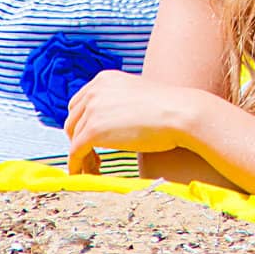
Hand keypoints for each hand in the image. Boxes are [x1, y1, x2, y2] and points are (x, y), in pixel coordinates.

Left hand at [62, 70, 194, 175]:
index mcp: (104, 79)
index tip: (89, 140)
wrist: (181, 113)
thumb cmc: (169, 108)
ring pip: (74, 138)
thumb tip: (110, 123)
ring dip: (82, 155)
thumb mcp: (137, 96)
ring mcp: (92, 110)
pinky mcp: (93, 131)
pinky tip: (88, 174)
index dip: (82, 124)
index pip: (80, 103)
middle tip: (93, 157)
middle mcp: (94, 90)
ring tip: (95, 168)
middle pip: (73, 120)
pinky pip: (76, 152)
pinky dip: (77, 165)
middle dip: (79, 139)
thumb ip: (119, 103)